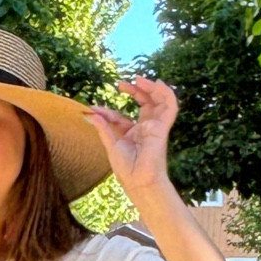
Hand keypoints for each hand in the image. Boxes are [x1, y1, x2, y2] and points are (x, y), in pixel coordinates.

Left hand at [85, 77, 178, 202]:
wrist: (138, 181)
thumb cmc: (127, 169)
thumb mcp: (111, 143)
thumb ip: (103, 127)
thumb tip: (90, 113)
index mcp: (134, 134)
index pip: (124, 116)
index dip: (110, 111)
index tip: (95, 109)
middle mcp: (147, 128)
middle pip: (146, 103)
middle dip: (136, 91)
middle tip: (122, 84)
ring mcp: (156, 126)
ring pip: (160, 101)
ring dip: (152, 88)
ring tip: (140, 80)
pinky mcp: (162, 127)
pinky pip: (170, 107)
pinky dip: (167, 94)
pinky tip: (158, 84)